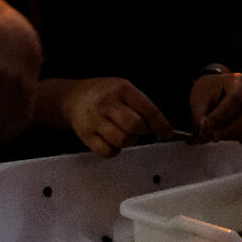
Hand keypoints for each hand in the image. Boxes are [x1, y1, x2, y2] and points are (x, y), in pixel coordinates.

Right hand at [58, 76, 172, 156]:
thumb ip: (143, 106)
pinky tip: (111, 139)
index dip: (161, 124)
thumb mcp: (125, 90)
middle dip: (142, 131)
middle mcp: (107, 103)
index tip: (167, 132)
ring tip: (123, 132)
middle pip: (135, 126)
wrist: (74, 98)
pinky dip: (114, 149)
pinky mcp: (86, 136)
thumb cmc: (104, 94)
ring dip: (128, 141)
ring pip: (123, 141)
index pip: (148, 110)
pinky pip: (108, 151)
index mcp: (122, 90)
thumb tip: (163, 128)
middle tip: (138, 128)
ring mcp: (95, 120)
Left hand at [190, 72, 241, 145]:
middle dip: (229, 130)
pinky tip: (230, 137)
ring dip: (235, 136)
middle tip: (214, 135)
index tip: (208, 125)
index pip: (234, 99)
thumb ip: (204, 116)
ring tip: (219, 135)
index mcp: (238, 81)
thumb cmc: (208, 93)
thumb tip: (208, 131)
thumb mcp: (200, 100)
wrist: (213, 93)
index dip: (220, 115)